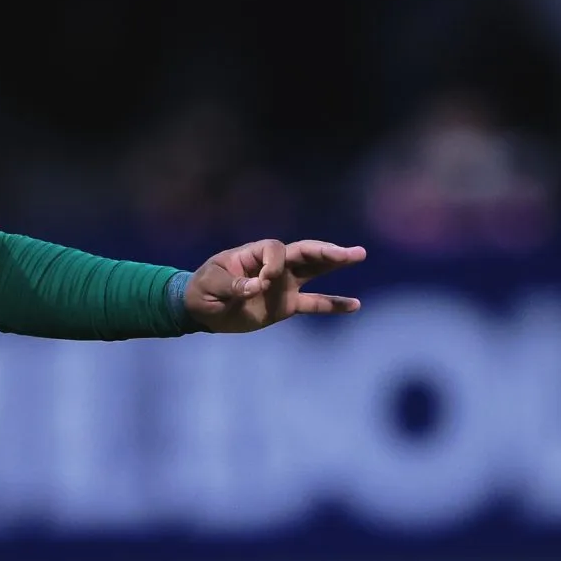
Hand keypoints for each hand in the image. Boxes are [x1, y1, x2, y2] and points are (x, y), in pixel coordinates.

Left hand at [182, 238, 366, 332]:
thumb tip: (257, 287)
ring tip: (358, 255)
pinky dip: (333, 305)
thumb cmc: (202, 290)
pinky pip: (314, 303)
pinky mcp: (287, 305)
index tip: (261, 283)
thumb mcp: (210, 284)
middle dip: (326, 251)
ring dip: (335, 264)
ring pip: (314, 271)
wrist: (202, 310)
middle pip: (304, 252)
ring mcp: (283, 284)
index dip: (273, 264)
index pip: (275, 250)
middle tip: (350, 252)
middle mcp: (273, 265)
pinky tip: (355, 305)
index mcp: (254, 254)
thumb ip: (233, 285)